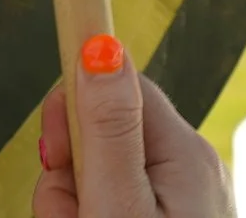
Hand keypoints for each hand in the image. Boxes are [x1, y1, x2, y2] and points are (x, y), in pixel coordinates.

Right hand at [32, 48, 233, 217]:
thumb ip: (109, 128)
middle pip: (104, 130)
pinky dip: (97, 212)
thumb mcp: (118, 204)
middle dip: (70, 170)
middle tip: (70, 214)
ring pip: (104, 169)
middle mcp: (191, 164)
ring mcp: (186, 195)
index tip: (54, 152)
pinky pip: (119, 197)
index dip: (74, 110)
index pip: (118, 82)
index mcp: (184, 150)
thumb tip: (103, 46)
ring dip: (75, 201)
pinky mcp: (175, 216)